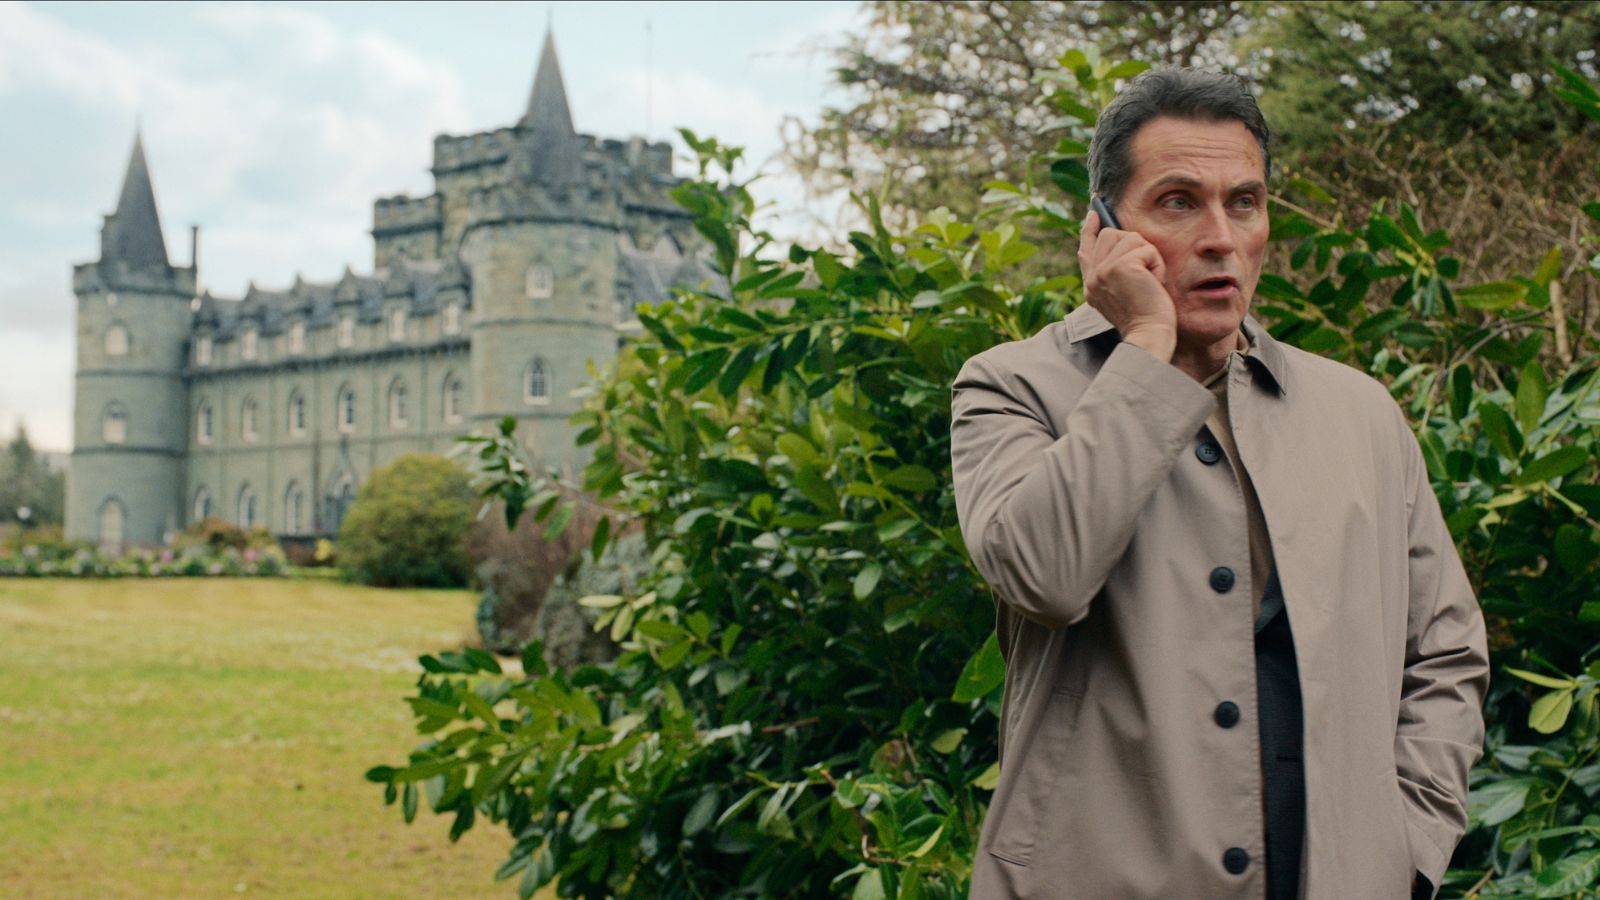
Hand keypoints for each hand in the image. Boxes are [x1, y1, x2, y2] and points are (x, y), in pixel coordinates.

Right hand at [1078, 209, 1175, 361]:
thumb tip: (1122, 238)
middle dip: (1134, 246)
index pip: (1087, 248)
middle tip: (1146, 273)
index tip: (1094, 212)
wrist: (1149, 334)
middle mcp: (1092, 277)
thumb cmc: (1146, 317)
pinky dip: (1157, 264)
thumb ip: (1116, 271)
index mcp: (1091, 285)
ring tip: (1150, 281)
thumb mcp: (1124, 292)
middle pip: (1111, 234)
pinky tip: (1154, 283)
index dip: (1090, 229)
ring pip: (1130, 238)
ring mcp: (1103, 271)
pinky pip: (1146, 249)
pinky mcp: (1120, 267)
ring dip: (1148, 256)